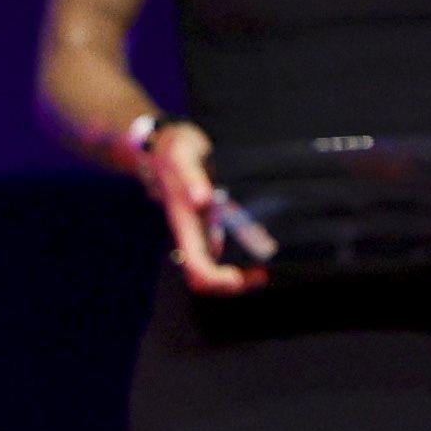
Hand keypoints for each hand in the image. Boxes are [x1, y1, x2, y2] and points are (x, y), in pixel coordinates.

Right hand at [136, 118, 266, 297]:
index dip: (216, 281)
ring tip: (265, 268)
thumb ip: (191, 177)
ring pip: (217, 269)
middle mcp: (191, 234)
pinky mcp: (210, 224)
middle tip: (262, 274)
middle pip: (206, 277)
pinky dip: (244, 256)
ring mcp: (200, 231)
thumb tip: (201, 199)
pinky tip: (261, 245)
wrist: (165, 146)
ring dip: (241, 275)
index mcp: (184, 225)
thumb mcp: (182, 156)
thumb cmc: (175, 151)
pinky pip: (226, 252)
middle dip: (234, 284)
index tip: (238, 277)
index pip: (196, 268)